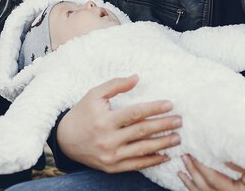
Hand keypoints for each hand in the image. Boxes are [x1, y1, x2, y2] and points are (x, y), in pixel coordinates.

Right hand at [56, 75, 181, 172]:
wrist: (65, 140)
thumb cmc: (82, 113)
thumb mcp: (94, 95)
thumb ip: (115, 85)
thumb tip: (136, 77)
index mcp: (105, 120)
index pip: (135, 113)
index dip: (154, 108)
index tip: (170, 105)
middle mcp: (109, 139)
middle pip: (142, 131)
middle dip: (163, 125)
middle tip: (179, 121)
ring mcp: (111, 155)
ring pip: (142, 149)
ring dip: (162, 144)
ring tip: (177, 138)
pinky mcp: (112, 167)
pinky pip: (136, 165)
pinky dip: (152, 161)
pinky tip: (164, 155)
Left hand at [179, 154, 244, 190]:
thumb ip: (236, 157)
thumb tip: (215, 147)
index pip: (215, 181)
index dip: (200, 167)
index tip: (190, 154)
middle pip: (208, 190)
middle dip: (193, 174)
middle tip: (183, 158)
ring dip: (192, 184)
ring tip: (181, 172)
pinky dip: (200, 189)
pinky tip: (191, 182)